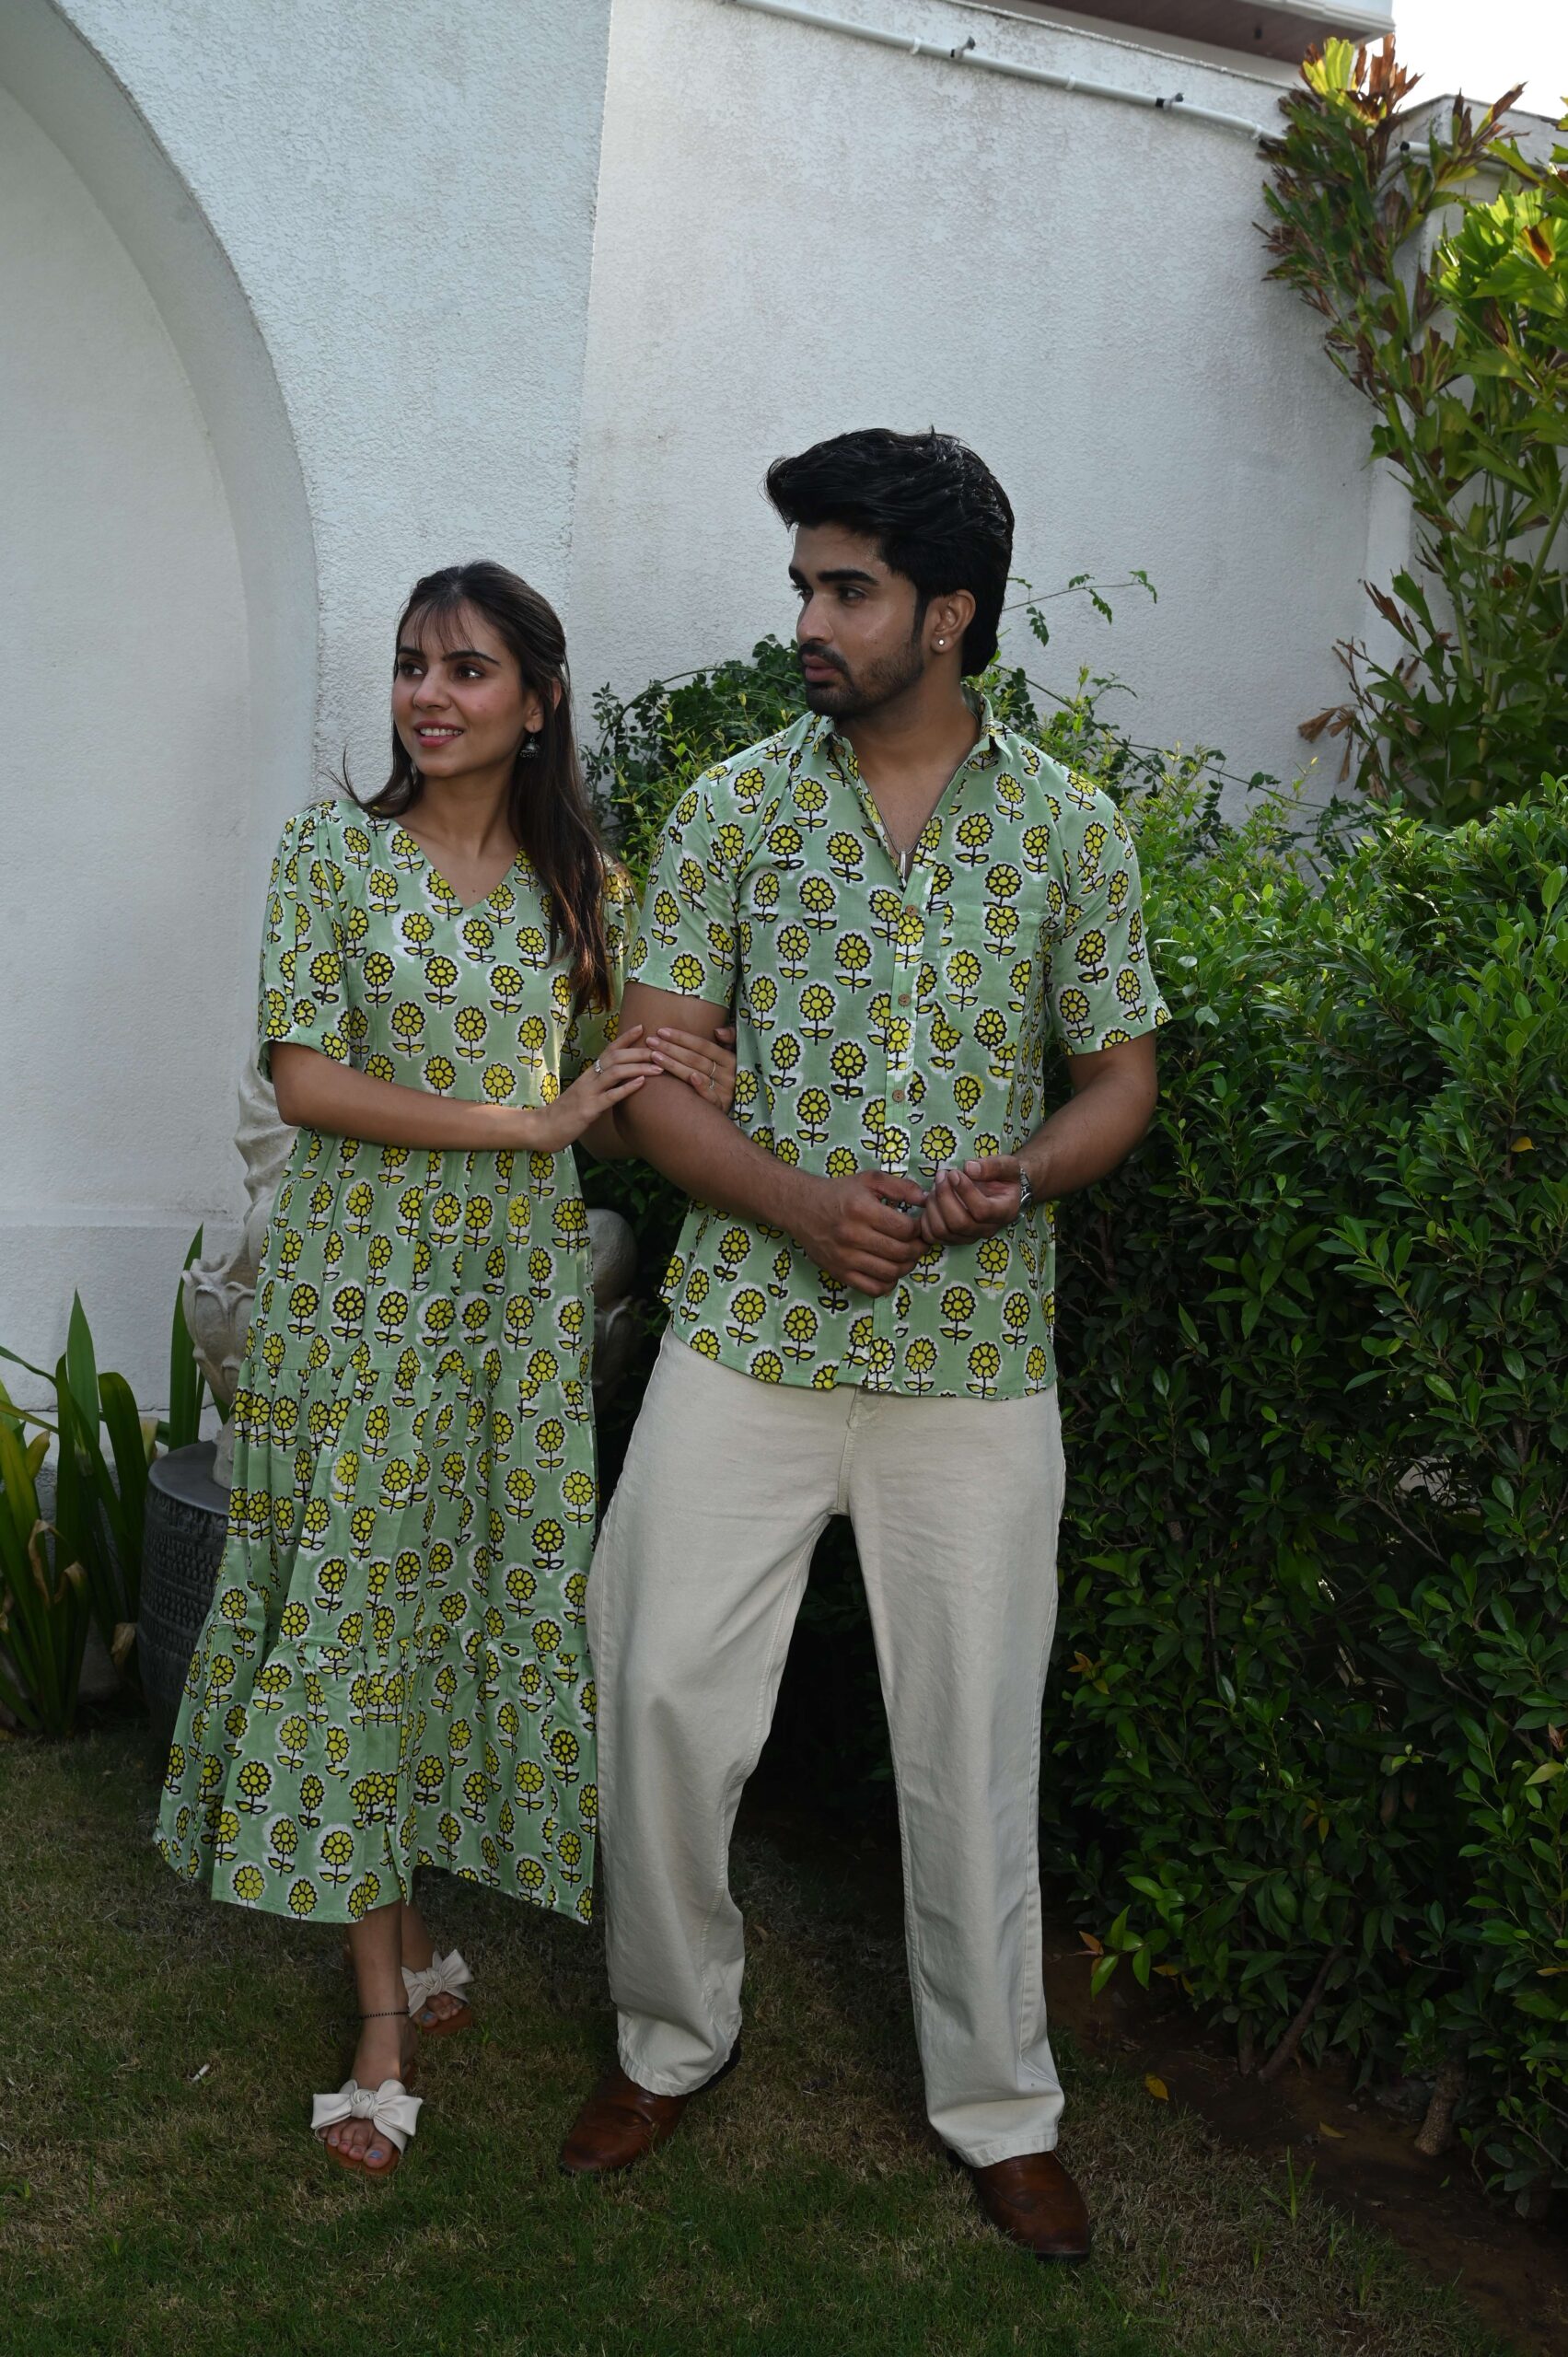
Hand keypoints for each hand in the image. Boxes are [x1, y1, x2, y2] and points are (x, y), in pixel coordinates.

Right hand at [529, 1026, 662, 1151]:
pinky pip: (611, 1096)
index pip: (608, 1050)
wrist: (543, 1128)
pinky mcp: (588, 1109)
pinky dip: (628, 1088)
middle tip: (660, 1049)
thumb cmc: (566, 1114)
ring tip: (658, 1067)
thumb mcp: (585, 1095)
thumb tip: (620, 1083)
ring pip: (615, 1073)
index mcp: (588, 1075)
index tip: (642, 1027)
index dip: (625, 1038)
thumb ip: (600, 1087)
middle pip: (615, 1057)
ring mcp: (588, 1093)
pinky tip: (642, 1083)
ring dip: (639, 1068)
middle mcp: (588, 1079)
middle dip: (639, 1052)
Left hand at [648, 1022, 737, 1111]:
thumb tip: (717, 1030)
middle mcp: (728, 1074)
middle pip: (695, 1059)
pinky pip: (711, 1097)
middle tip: (650, 1042)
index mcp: (730, 1059)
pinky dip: (702, 1087)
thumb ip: (730, 1038)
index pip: (702, 1045)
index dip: (682, 1037)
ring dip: (674, 1065)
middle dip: (671, 1049)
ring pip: (696, 1074)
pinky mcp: (721, 1106)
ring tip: (654, 1056)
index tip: (661, 1031)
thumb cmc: (731, 1076)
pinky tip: (690, 1077)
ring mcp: (725, 1090)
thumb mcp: (736, 1055)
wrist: (741, 1103)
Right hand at [795, 1168, 927, 1295]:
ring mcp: (845, 1258)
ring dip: (906, 1267)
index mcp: (862, 1210)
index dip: (919, 1229)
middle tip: (918, 1243)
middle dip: (918, 1249)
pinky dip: (888, 1283)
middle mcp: (852, 1236)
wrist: (802, 1208)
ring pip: (891, 1273)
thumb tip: (926, 1201)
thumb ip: (900, 1187)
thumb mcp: (869, 1179)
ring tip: (906, 1256)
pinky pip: (873, 1289)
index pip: (905, 1229)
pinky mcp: (839, 1273)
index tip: (918, 1226)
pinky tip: (889, 1271)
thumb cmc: (839, 1193)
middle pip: (901, 1253)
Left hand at [919, 1157, 1023, 1247]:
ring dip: (933, 1205)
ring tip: (936, 1186)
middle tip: (941, 1176)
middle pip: (959, 1223)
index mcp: (1004, 1212)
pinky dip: (925, 1219)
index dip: (965, 1192)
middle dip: (944, 1197)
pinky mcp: (952, 1239)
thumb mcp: (1008, 1165)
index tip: (955, 1173)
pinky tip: (930, 1200)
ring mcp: (969, 1237)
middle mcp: (987, 1230)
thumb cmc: (1003, 1177)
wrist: (999, 1190)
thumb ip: (993, 1165)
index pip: (982, 1211)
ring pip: (943, 1231)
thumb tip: (969, 1168)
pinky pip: (932, 1236)